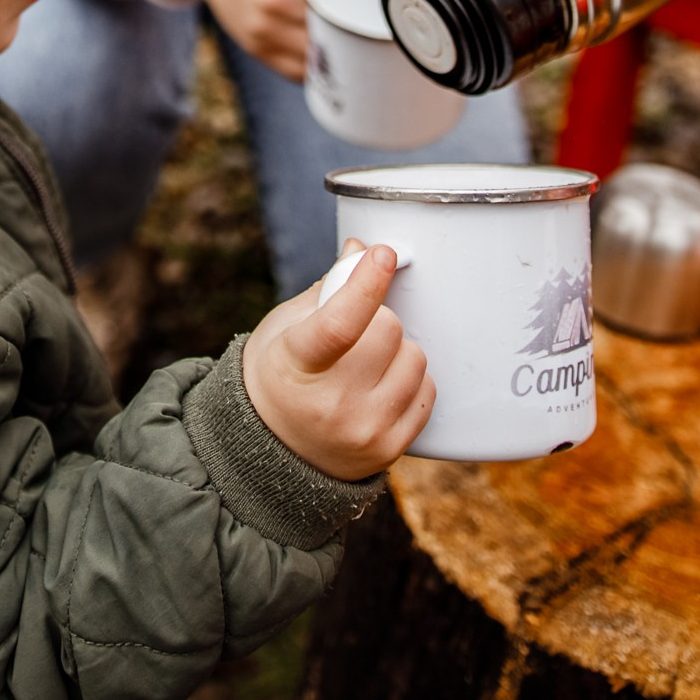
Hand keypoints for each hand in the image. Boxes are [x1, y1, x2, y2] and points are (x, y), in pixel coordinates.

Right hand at [148, 0, 388, 77]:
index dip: (382, 0)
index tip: (399, 0)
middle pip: (344, 30)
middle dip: (371, 31)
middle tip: (392, 23)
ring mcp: (266, 27)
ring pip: (326, 57)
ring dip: (350, 53)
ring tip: (369, 38)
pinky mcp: (257, 46)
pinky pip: (303, 71)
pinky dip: (325, 63)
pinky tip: (338, 50)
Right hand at [242, 241, 433, 479]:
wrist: (272, 447)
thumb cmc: (280, 374)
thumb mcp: (286, 326)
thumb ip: (328, 288)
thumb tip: (361, 250)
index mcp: (296, 363)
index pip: (340, 323)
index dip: (365, 284)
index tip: (383, 254)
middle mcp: (331, 402)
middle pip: (387, 330)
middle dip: (378, 318)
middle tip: (358, 332)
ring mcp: (362, 430)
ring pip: (414, 358)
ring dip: (398, 350)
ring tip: (368, 363)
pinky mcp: (389, 449)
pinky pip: (427, 391)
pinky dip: (410, 380)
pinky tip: (381, 387)